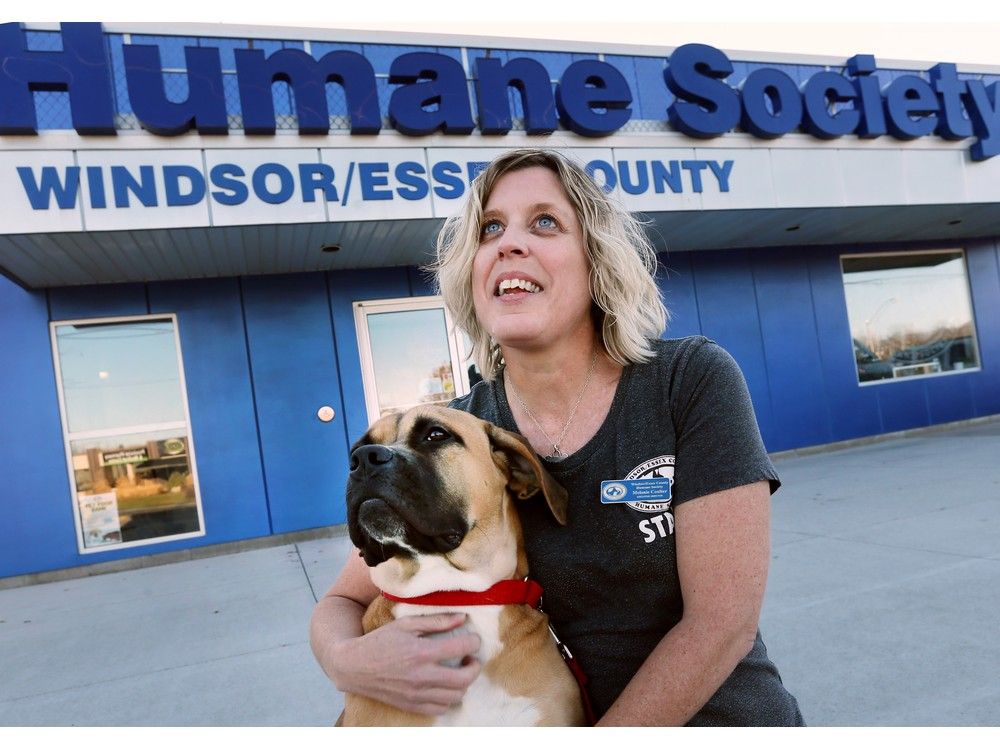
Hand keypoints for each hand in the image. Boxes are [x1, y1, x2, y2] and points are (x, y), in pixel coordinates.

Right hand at [329, 613, 481, 715]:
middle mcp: (422, 676)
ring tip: (458, 671)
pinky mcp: (411, 705)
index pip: (462, 648)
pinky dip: (449, 698)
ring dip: (463, 684)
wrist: (353, 666)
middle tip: (471, 658)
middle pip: (465, 678)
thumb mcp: (406, 624)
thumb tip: (462, 617)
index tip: (473, 639)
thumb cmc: (379, 641)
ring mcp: (417, 694)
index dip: (474, 642)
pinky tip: (444, 686)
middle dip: (475, 667)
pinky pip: (441, 708)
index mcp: (422, 652)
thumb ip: (436, 621)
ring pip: (456, 696)